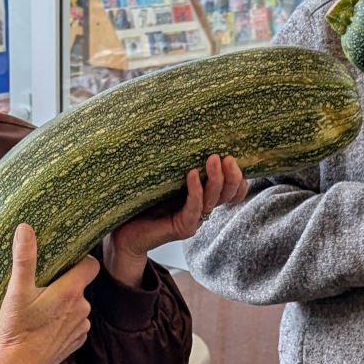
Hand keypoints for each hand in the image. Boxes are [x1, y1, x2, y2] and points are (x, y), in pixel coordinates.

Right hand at [0, 223, 98, 363]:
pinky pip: (74, 324)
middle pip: (80, 285)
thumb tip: (25, 228)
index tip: (65, 260)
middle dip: (65, 283)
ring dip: (64, 305)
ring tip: (41, 309)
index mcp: (72, 291)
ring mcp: (81, 327)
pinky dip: (63, 322)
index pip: (91, 265)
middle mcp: (83, 308)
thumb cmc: (18, 330)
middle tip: (42, 287)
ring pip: (77, 306)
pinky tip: (45, 326)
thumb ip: (25, 258)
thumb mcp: (17, 291)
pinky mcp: (76, 342)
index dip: (80, 259)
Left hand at [104, 154, 249, 287]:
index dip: (239, 180)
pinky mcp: (182, 228)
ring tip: (213, 159)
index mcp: (202, 197)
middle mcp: (201, 209)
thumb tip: (186, 131)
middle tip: (227, 157)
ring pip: (213, 200)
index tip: (234, 159)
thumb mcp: (165, 178)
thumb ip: (177, 164)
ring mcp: (193, 220)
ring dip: (216, 179)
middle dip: (232, 176)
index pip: (232, 192)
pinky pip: (194, 209)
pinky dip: (195, 191)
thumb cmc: (142, 202)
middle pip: (227, 195)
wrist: (124, 232)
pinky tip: (192, 175)